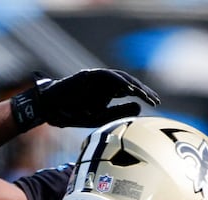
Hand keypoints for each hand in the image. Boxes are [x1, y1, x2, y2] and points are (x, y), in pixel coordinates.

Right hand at [11, 68, 159, 129]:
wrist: (52, 110)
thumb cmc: (75, 114)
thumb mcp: (101, 117)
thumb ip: (119, 111)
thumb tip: (140, 107)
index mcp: (109, 92)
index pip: (130, 91)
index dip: (143, 95)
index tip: (155, 103)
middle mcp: (105, 83)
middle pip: (128, 83)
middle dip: (143, 90)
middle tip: (155, 100)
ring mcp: (97, 77)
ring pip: (120, 77)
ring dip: (133, 85)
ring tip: (144, 95)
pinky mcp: (88, 75)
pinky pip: (106, 75)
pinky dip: (118, 81)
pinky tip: (128, 89)